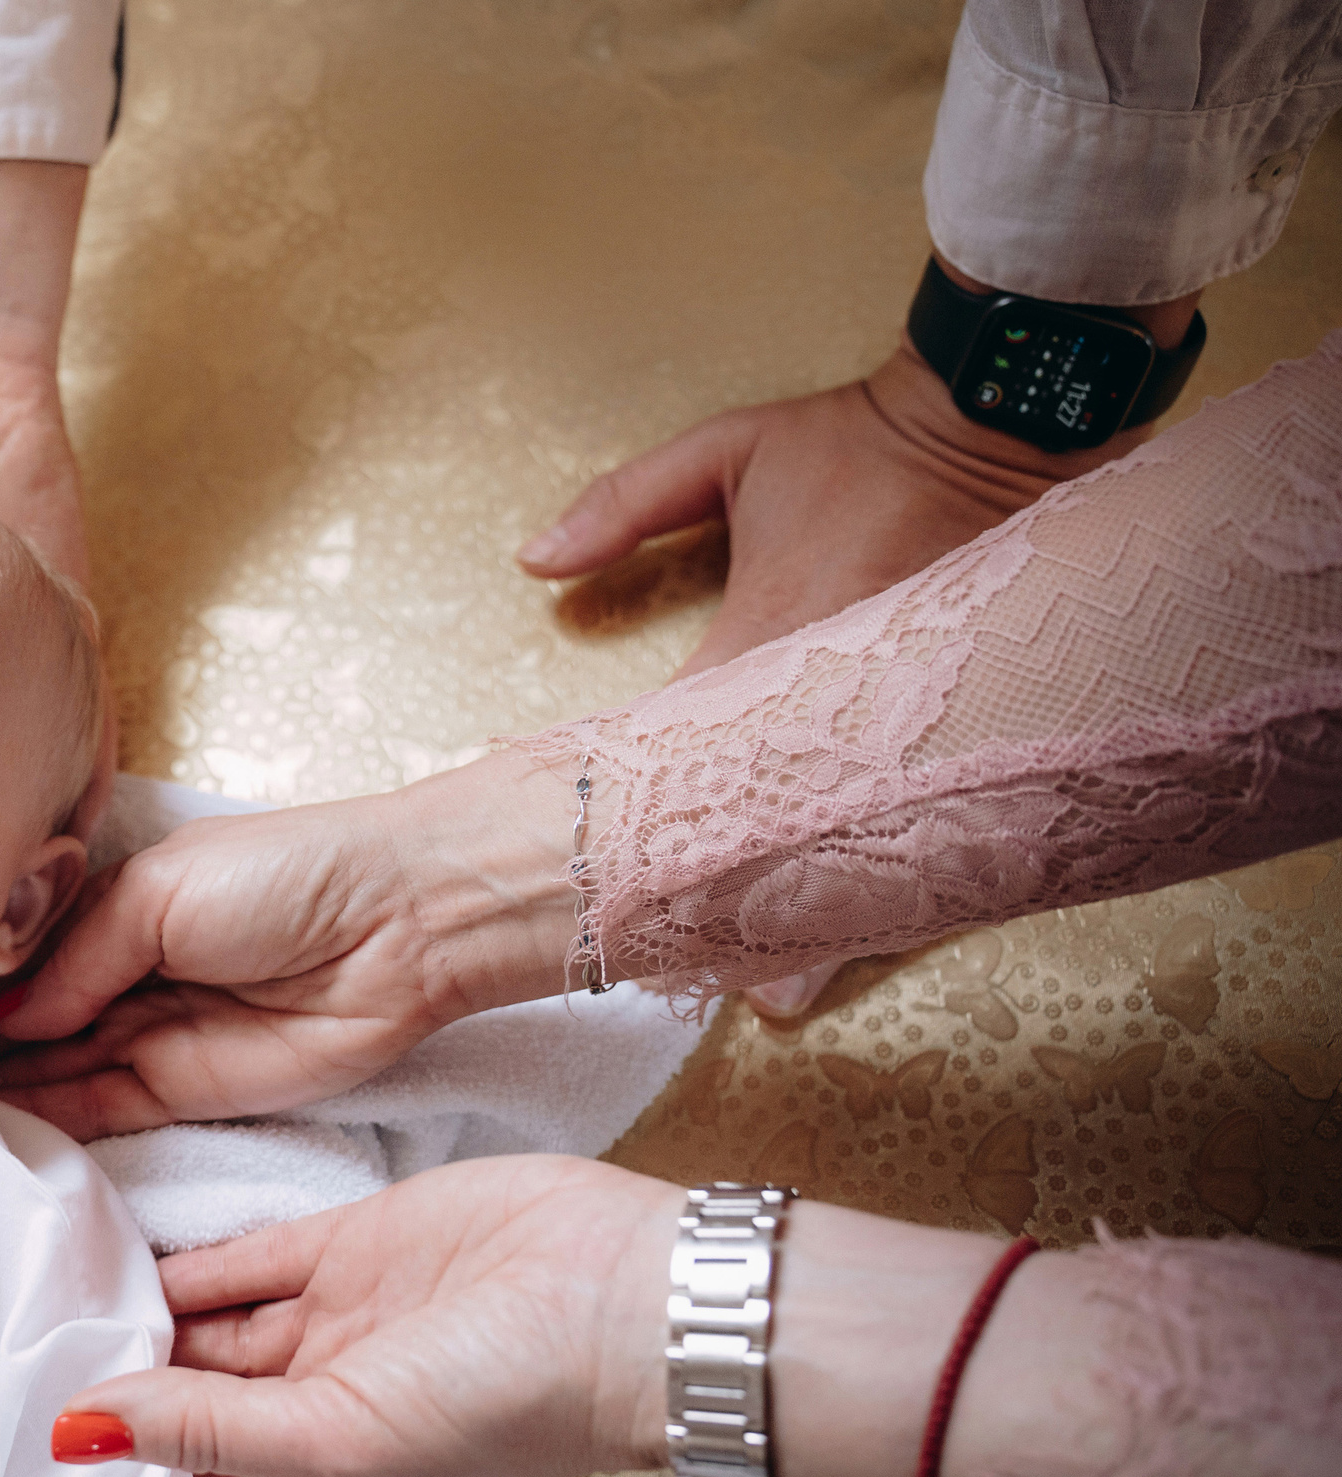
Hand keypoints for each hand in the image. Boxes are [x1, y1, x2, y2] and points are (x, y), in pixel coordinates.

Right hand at [0, 753, 579, 1137]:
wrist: (403, 925)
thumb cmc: (289, 874)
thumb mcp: (160, 891)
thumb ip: (79, 958)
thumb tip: (10, 1022)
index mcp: (110, 909)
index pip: (12, 957)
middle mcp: (120, 977)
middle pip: (21, 1025)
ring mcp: (149, 1037)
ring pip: (50, 1075)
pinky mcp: (184, 1092)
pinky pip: (100, 1113)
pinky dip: (46, 1124)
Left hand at [52, 1156, 680, 1476]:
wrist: (627, 1296)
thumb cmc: (507, 1403)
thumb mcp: (340, 1440)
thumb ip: (204, 1429)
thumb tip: (78, 1431)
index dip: (119, 1473)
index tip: (23, 1446)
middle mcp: (317, 1408)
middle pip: (188, 1402)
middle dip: (115, 1384)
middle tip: (8, 1354)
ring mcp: (332, 1322)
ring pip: (207, 1324)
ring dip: (137, 1312)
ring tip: (44, 1294)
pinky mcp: (348, 1245)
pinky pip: (244, 1253)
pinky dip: (182, 1253)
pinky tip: (110, 1240)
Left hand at [521, 263, 1196, 1018]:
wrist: (1003, 420)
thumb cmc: (858, 442)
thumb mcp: (732, 452)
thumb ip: (627, 503)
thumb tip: (531, 561)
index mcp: (781, 636)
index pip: (692, 750)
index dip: (644, 820)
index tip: (597, 880)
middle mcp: (849, 698)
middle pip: (778, 827)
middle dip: (735, 904)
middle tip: (690, 983)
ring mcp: (913, 720)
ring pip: (861, 844)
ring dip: (820, 915)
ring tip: (775, 997)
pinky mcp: (967, 728)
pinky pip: (925, 823)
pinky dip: (893, 882)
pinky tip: (865, 938)